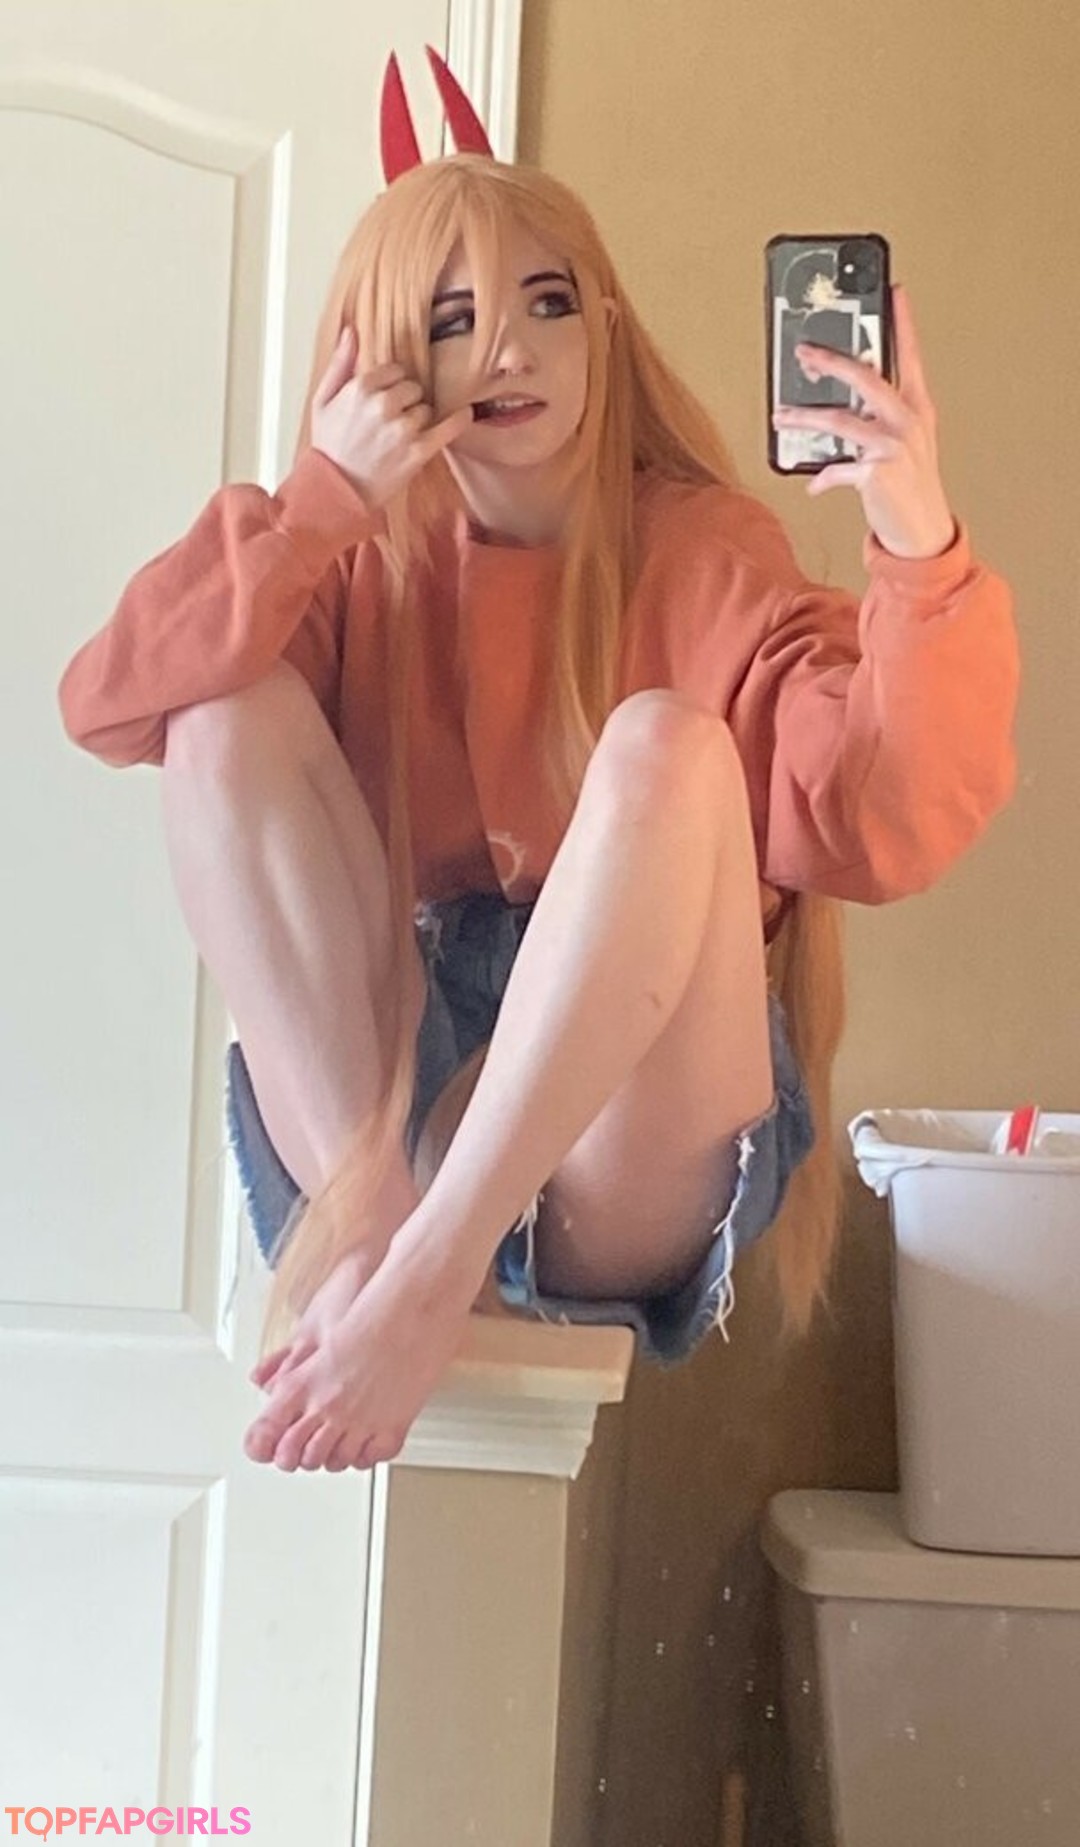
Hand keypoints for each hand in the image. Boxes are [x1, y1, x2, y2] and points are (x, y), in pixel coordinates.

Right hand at [310, 324, 472, 509]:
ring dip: (419, 419)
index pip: (394, 370)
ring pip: (426, 408)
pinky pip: (448, 427)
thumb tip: (351, 331)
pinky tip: (466, 413)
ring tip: (401, 437)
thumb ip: (340, 364)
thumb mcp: (322, 400)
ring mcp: (403, 428)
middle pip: (413, 388)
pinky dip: (459, 420)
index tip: (385, 399)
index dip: (391, 384)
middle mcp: (384, 404)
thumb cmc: (329, 445)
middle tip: (392, 421)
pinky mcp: (418, 451)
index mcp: (361, 387)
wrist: (337, 491)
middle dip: (406, 401)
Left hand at [771, 285, 956, 560]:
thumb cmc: (911, 485)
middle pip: (865, 378)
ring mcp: (893, 446)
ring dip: (804, 418)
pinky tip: (814, 482)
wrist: (923, 531)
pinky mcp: (877, 473)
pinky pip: (838, 468)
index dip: (902, 322)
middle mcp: (908, 421)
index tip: (894, 291)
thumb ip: (877, 417)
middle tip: (803, 352)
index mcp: (917, 406)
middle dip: (830, 361)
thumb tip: (836, 407)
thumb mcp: (904, 442)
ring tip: (782, 416)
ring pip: (840, 421)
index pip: (909, 354)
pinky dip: (823, 476)